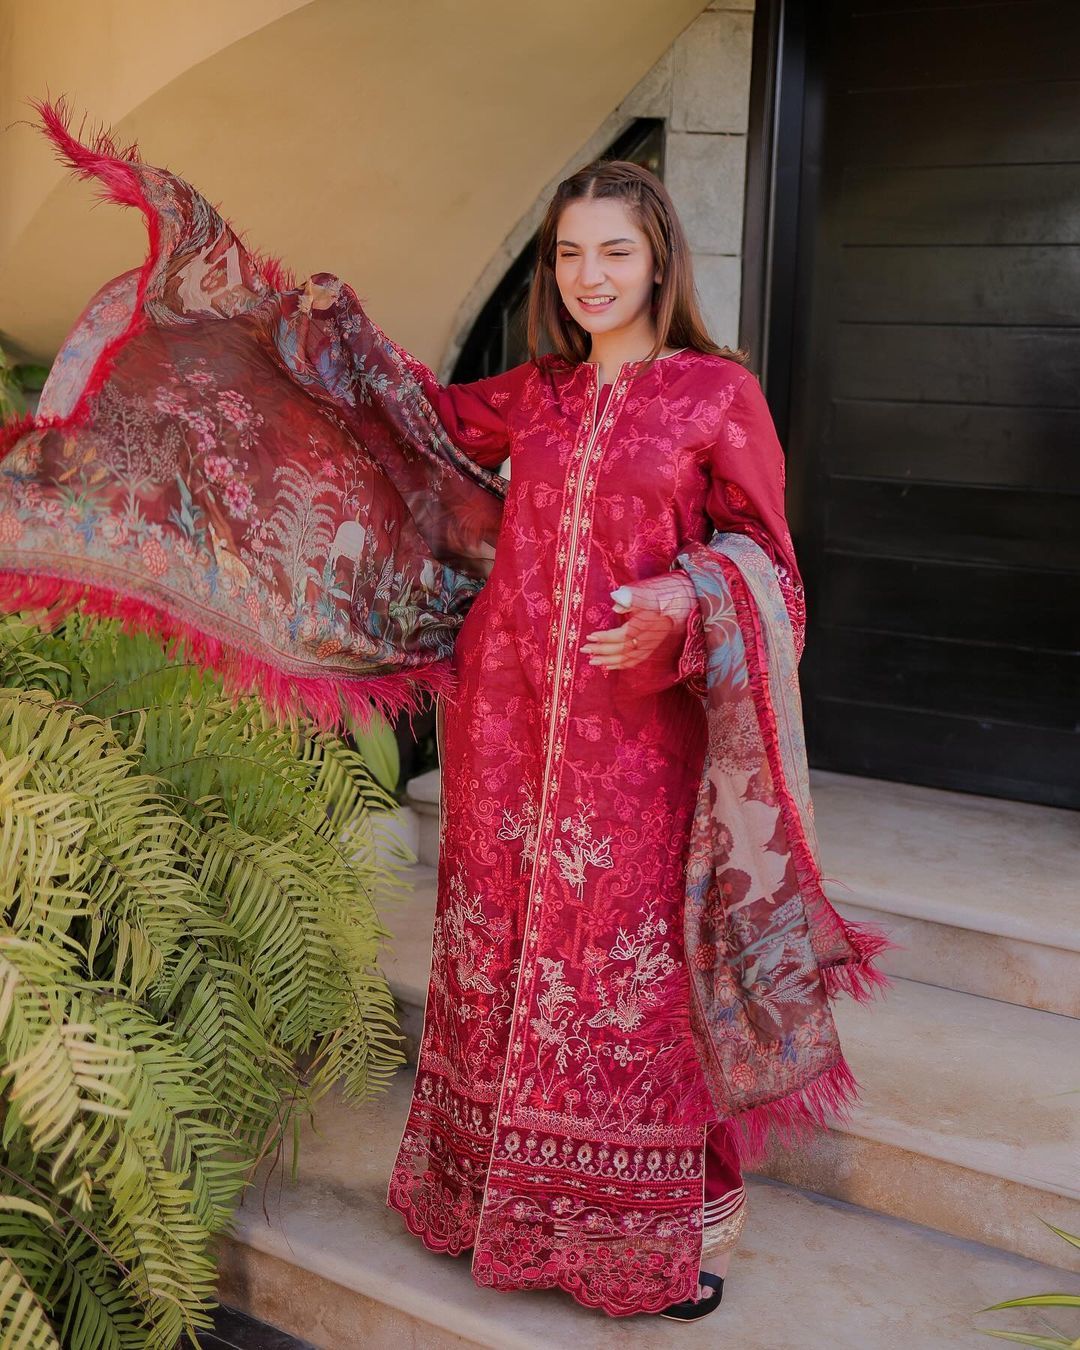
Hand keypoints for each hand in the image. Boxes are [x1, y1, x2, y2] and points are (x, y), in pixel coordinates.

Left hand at [580, 573, 695, 670]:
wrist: (689, 600)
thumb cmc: (668, 593)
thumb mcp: (650, 591)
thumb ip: (632, 596)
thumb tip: (615, 601)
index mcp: (647, 624)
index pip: (622, 636)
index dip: (605, 638)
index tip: (589, 636)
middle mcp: (649, 637)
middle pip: (622, 650)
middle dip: (602, 651)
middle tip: (584, 650)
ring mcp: (652, 644)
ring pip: (628, 659)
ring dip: (609, 661)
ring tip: (592, 662)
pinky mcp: (653, 646)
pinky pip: (636, 660)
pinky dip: (621, 665)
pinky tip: (609, 665)